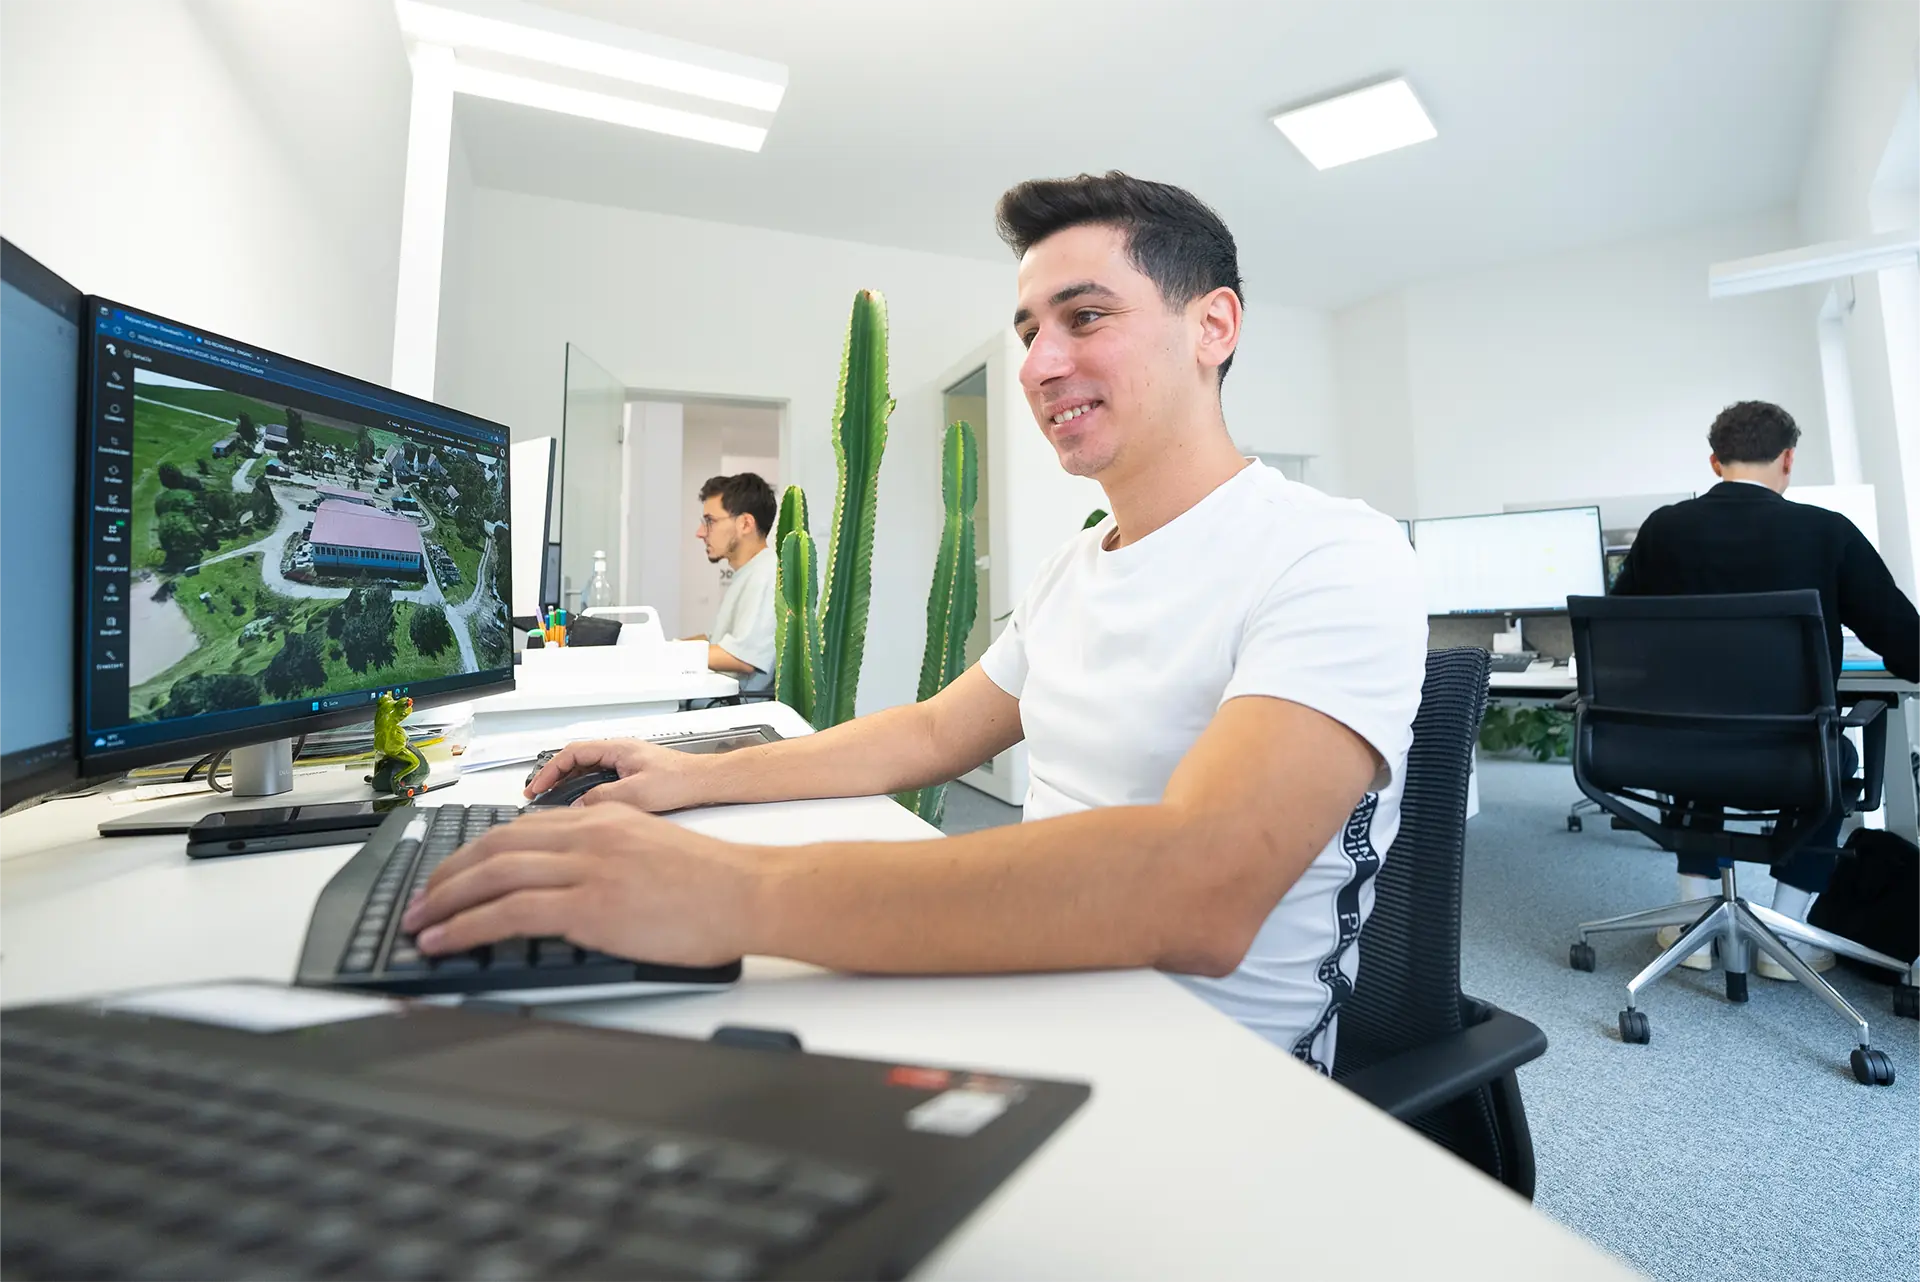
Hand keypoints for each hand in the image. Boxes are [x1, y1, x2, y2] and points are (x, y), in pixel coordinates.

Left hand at [401, 804, 759, 966]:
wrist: (749, 893)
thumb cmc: (713, 884)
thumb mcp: (651, 849)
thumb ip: (608, 855)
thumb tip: (572, 883)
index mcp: (601, 821)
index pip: (516, 830)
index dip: (472, 854)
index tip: (449, 876)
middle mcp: (587, 836)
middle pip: (493, 847)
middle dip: (445, 877)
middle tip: (420, 902)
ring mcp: (587, 869)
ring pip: (492, 876)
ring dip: (444, 903)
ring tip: (419, 925)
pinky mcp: (590, 906)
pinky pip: (510, 913)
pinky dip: (467, 927)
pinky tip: (446, 942)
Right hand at [523, 738, 705, 810]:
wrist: (705, 782)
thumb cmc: (681, 780)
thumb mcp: (637, 793)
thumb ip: (603, 799)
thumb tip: (578, 806)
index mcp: (617, 748)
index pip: (572, 753)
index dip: (549, 770)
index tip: (536, 787)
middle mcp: (619, 752)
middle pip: (576, 760)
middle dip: (554, 776)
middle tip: (537, 794)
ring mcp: (624, 763)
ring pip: (587, 770)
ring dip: (568, 784)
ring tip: (554, 802)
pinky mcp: (631, 775)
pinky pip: (599, 779)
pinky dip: (584, 790)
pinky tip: (581, 806)